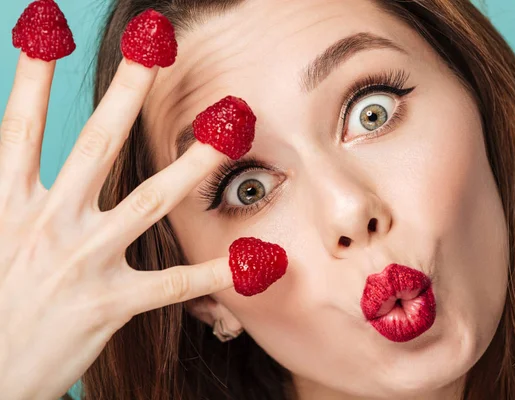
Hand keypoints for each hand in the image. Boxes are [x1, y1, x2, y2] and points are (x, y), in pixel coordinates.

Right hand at [0, 53, 232, 399]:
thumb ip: (9, 193)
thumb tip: (14, 153)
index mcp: (9, 205)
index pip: (21, 127)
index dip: (33, 77)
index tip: (47, 28)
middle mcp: (50, 224)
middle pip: (95, 143)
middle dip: (125, 90)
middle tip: (154, 45)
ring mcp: (83, 263)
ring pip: (149, 201)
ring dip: (193, 162)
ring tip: (228, 129)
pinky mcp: (109, 305)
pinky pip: (171, 285)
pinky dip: (212, 273)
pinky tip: (252, 259)